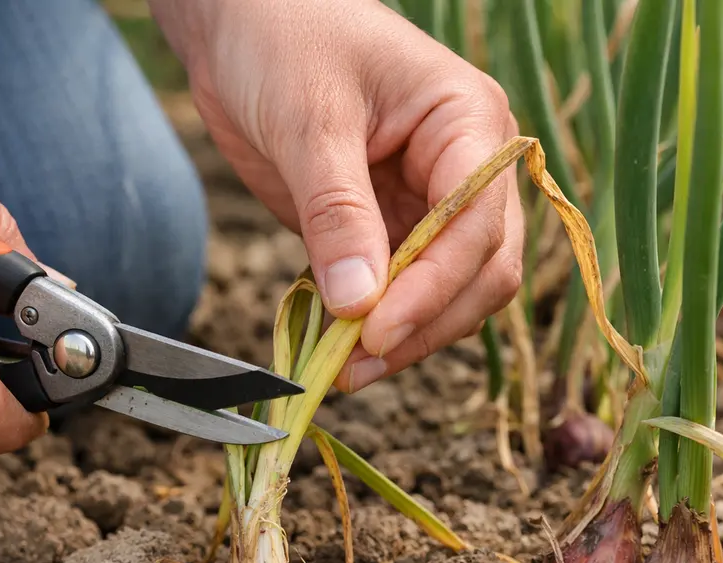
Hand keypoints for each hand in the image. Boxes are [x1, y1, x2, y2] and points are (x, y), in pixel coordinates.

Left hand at [150, 0, 523, 391]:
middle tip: (358, 364)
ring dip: (404, 336)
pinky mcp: (388, 228)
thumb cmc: (284, 37)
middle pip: (481, 271)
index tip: (376, 332)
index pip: (478, 223)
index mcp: (469, 123)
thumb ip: (338, 212)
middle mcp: (466, 169)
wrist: (241, 23)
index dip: (434, 288)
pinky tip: (336, 347)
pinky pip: (398, 291)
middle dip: (426, 322)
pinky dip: (372, 324)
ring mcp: (429, 203)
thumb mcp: (310, 121)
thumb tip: (358, 303)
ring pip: (449, 293)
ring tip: (342, 368)